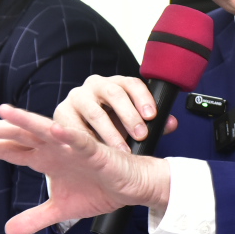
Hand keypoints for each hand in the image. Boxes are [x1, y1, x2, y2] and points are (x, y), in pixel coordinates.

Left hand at [0, 104, 173, 233]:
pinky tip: (54, 129)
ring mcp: (72, 147)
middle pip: (19, 136)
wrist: (132, 187)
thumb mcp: (60, 209)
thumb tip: (8, 230)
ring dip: (24, 120)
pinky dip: (67, 134)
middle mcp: (54, 148)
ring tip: (3, 111)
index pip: (10, 151)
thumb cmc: (100, 189)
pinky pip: (79, 140)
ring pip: (44, 129)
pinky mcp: (94, 150)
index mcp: (44, 158)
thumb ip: (35, 217)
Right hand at [53, 74, 177, 150]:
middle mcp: (96, 85)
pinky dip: (88, 139)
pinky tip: (97, 150)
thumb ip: (153, 123)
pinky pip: (75, 126)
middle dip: (130, 116)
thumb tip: (172, 123)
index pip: (132, 84)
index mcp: (116, 83)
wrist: (81, 130)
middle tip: (141, 136)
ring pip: (95, 111)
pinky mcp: (62, 113)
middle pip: (115, 94)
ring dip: (111, 132)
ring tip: (122, 150)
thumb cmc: (111, 123)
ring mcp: (77, 97)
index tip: (152, 116)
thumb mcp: (132, 121)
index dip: (143, 98)